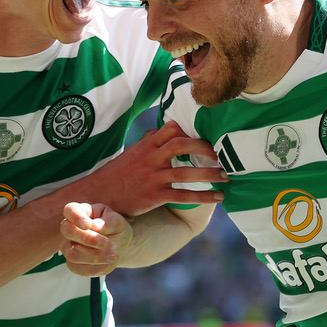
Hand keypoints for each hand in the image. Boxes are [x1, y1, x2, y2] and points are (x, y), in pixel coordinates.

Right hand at [61, 202, 131, 276]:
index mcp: (80, 212)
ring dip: (94, 256)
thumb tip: (95, 227)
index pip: (70, 210)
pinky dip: (96, 267)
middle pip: (68, 231)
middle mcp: (70, 228)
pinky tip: (108, 262)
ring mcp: (68, 246)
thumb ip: (108, 222)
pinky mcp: (73, 263)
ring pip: (72, 254)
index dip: (75, 217)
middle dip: (88, 239)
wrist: (118, 243)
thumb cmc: (115, 227)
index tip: (87, 225)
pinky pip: (79, 268)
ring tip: (113, 255)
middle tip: (108, 243)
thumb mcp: (117, 221)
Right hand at [91, 120, 226, 216]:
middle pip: (181, 144)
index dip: (189, 129)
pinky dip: (204, 197)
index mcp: (147, 145)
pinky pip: (183, 196)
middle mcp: (151, 158)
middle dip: (204, 147)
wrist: (99, 195)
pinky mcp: (154, 196)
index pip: (170, 128)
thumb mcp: (132, 152)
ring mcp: (153, 177)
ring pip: (186, 172)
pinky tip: (219, 198)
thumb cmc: (119, 173)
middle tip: (221, 153)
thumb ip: (149, 141)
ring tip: (227, 176)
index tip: (205, 135)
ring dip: (210, 174)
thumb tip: (162, 129)